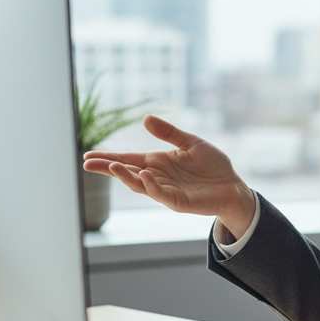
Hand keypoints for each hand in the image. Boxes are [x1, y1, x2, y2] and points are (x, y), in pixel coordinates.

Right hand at [82, 115, 255, 237]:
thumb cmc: (212, 165)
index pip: (127, 159)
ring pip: (140, 185)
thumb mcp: (190, 142)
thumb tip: (145, 118)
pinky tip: (144, 175)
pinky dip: (151, 186)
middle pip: (127, 173)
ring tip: (112, 166)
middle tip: (87, 163)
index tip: (87, 156)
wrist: (232, 185)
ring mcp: (166, 190)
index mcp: (157, 162)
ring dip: (125, 177)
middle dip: (107, 168)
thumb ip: (169, 133)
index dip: (107, 158)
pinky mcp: (178, 202)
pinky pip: (161, 194)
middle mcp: (157, 177)